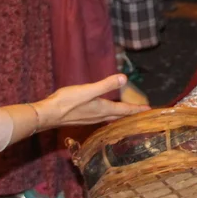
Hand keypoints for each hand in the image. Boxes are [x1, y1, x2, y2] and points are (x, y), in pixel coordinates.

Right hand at [33, 74, 149, 129]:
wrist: (48, 114)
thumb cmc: (67, 102)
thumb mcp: (88, 90)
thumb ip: (106, 84)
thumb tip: (124, 78)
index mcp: (103, 109)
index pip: (124, 110)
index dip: (137, 109)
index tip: (148, 110)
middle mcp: (99, 116)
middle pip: (119, 115)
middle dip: (131, 113)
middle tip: (142, 112)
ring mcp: (90, 118)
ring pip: (110, 117)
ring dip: (120, 115)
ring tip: (127, 113)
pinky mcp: (82, 118)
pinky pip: (101, 117)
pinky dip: (109, 115)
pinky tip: (105, 113)